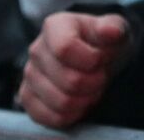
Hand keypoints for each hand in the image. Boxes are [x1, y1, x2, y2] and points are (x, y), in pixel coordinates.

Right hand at [17, 12, 129, 127]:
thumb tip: (110, 31)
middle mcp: (37, 49)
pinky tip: (80, 101)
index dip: (92, 60)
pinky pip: (52, 118)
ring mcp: (29, 75)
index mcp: (55, 26)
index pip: (65, 48)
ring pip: (62, 102)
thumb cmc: (104, 42)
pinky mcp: (28, 98)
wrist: (97, 57)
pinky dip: (73, 114)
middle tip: (101, 76)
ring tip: (92, 87)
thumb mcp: (115, 30)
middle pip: (69, 80)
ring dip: (86, 100)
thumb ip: (113, 28)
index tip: (102, 59)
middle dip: (95, 82)